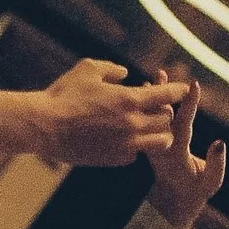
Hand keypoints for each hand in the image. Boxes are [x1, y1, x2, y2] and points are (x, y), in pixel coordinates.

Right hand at [0, 60, 180, 167]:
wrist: (44, 127)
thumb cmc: (63, 95)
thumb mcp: (87, 70)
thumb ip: (111, 69)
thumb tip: (125, 73)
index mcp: (129, 99)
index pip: (166, 95)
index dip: (179, 90)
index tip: (184, 89)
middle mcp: (132, 123)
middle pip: (168, 120)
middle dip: (165, 112)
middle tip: (156, 108)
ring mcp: (125, 144)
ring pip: (161, 142)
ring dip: (159, 133)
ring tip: (150, 127)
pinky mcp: (115, 159)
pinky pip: (138, 154)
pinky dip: (138, 147)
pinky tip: (127, 140)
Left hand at [147, 83, 225, 228]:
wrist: (172, 201)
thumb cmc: (197, 190)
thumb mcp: (210, 182)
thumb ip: (216, 163)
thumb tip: (220, 142)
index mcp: (175, 155)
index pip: (182, 126)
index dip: (188, 106)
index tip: (194, 86)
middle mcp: (161, 147)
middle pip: (161, 116)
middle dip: (163, 94)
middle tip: (162, 73)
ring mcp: (153, 144)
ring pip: (152, 116)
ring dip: (155, 95)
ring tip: (158, 74)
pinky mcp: (150, 143)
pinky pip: (148, 120)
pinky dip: (150, 104)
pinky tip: (150, 87)